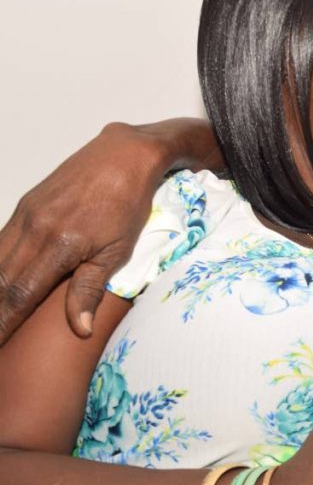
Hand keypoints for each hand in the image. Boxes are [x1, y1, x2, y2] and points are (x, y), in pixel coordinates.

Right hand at [0, 118, 220, 345]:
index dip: (3, 323)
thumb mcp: (117, 252)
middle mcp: (34, 230)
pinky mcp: (25, 206)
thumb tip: (80, 329)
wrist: (123, 156)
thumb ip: (90, 289)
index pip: (19, 295)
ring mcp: (26, 216)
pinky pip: (1, 241)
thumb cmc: (128, 205)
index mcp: (58, 246)